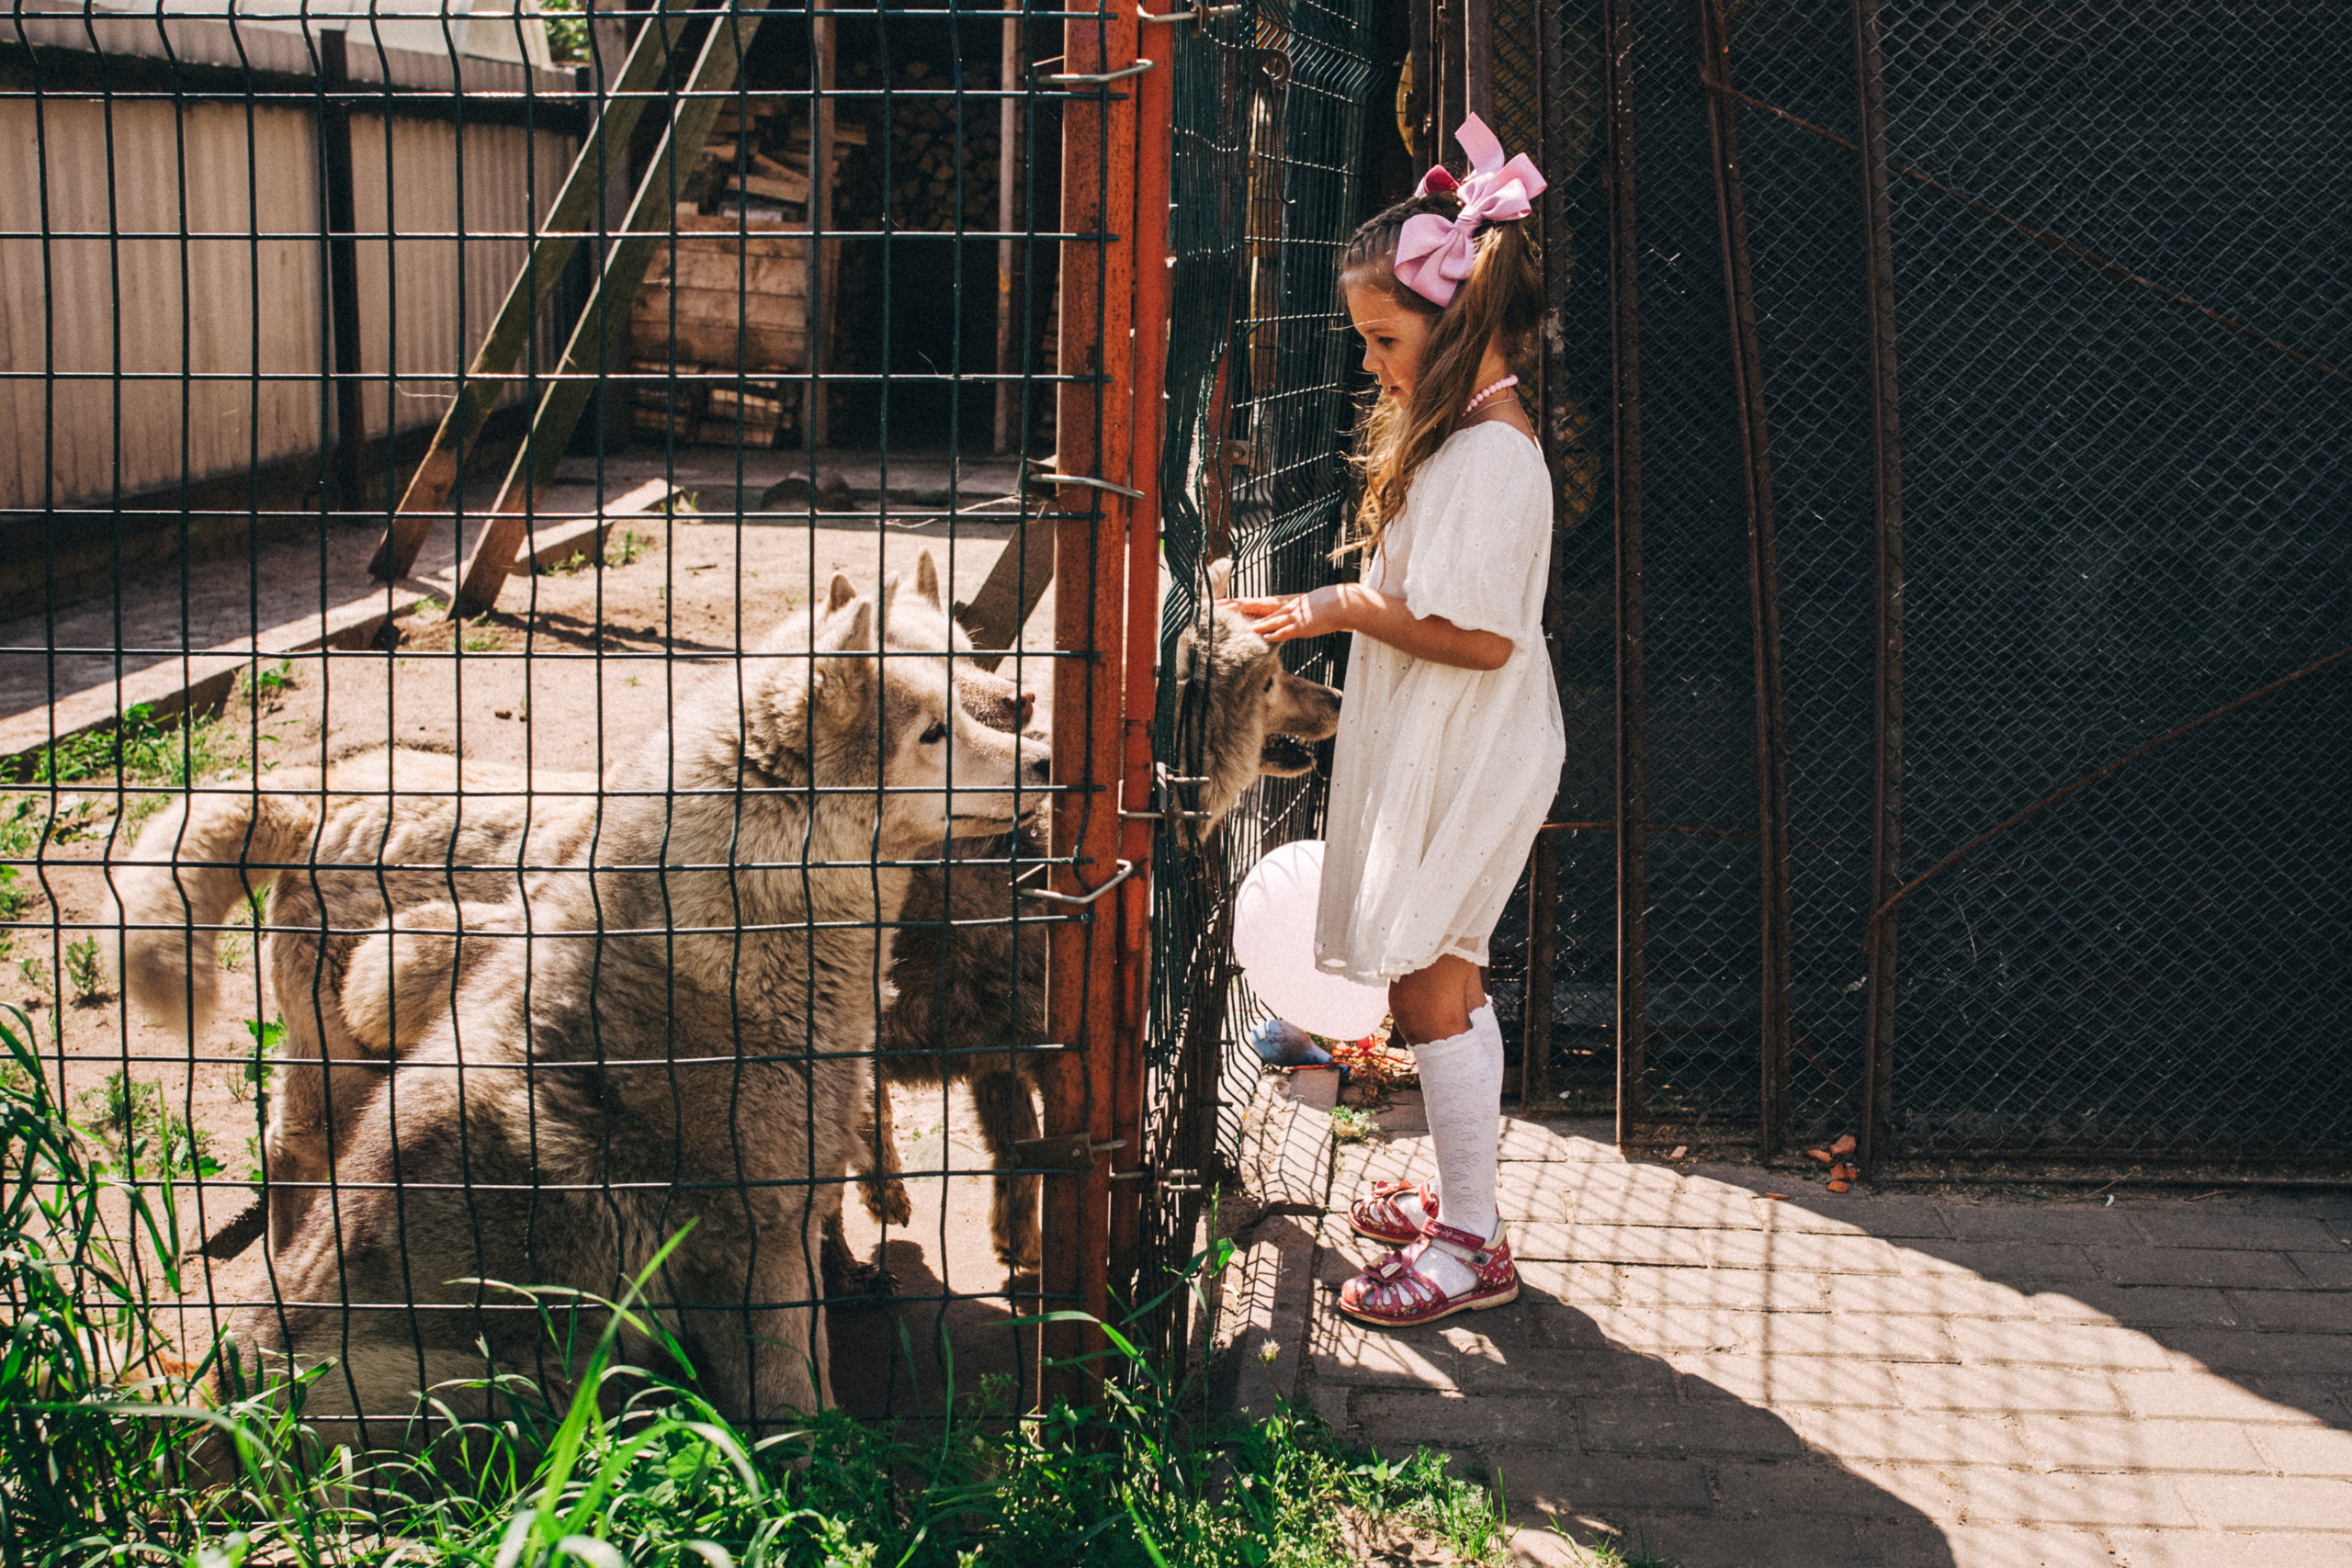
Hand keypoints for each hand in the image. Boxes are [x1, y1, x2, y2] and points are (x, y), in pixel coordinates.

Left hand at [1221, 586, 1348, 643]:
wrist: (1341, 604)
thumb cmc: (1320, 609)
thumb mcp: (1299, 612)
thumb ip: (1284, 620)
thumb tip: (1271, 628)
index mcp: (1281, 603)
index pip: (1254, 602)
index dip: (1236, 603)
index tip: (1219, 602)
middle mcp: (1283, 607)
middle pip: (1254, 605)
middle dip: (1235, 607)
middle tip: (1217, 607)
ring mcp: (1292, 616)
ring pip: (1268, 618)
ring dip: (1251, 621)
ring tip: (1235, 623)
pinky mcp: (1301, 626)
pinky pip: (1284, 630)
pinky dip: (1273, 633)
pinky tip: (1262, 636)